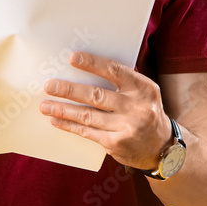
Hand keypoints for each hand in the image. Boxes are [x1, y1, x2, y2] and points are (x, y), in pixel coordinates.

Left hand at [39, 51, 171, 169]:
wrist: (162, 147)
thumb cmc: (144, 111)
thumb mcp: (142, 93)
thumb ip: (121, 80)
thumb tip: (84, 66)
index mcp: (143, 88)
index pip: (115, 71)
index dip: (93, 64)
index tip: (73, 58)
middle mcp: (136, 107)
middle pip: (96, 95)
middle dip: (69, 90)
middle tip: (49, 85)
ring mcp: (126, 127)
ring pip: (88, 116)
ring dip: (63, 110)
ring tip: (45, 105)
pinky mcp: (116, 144)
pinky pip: (88, 132)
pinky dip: (70, 126)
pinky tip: (56, 120)